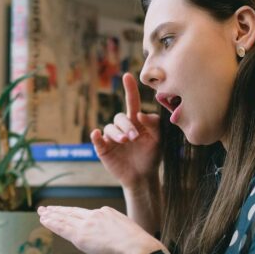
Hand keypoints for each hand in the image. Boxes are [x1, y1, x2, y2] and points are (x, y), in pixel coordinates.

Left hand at [37, 205, 164, 253]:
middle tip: (47, 208)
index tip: (67, 212)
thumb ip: (119, 235)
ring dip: (52, 216)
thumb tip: (119, 244)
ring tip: (42, 213)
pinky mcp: (81, 236)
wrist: (137, 247)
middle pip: (73, 212)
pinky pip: (62, 228)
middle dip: (59, 210)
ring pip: (65, 218)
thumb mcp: (129, 233)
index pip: (86, 213)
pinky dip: (52, 223)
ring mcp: (87, 224)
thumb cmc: (139, 246)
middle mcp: (95, 215)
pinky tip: (44, 220)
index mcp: (108, 213)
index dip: (74, 213)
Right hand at [91, 72, 160, 188]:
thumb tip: (139, 114)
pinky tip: (97, 134)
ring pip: (110, 128)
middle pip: (120, 118)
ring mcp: (112, 138)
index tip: (127, 76)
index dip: (130, 89)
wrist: (143, 177)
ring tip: (125, 141)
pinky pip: (97, 139)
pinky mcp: (103, 149)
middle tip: (134, 137)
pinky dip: (96, 136)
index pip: (132, 102)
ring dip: (117, 132)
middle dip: (127, 126)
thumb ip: (154, 124)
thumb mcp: (158, 139)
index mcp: (136, 122)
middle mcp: (122, 127)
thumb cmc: (151, 156)